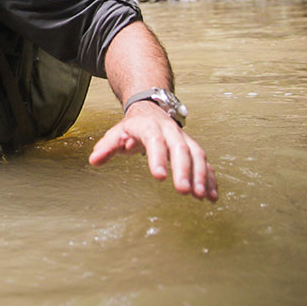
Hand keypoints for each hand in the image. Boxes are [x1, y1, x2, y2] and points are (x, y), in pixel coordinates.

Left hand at [88, 101, 217, 201]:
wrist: (151, 109)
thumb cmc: (132, 126)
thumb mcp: (116, 133)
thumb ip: (106, 147)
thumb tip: (94, 160)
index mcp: (149, 128)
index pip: (155, 142)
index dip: (157, 158)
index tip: (159, 177)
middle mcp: (170, 132)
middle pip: (180, 149)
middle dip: (184, 171)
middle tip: (183, 191)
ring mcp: (184, 140)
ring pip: (197, 155)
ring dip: (201, 176)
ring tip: (201, 197)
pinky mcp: (194, 149)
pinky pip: (206, 163)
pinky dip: (211, 179)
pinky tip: (212, 197)